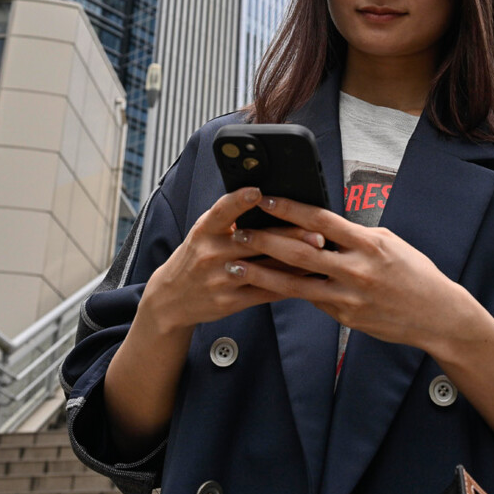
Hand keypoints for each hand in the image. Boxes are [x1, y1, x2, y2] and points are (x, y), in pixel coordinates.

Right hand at [137, 187, 326, 334]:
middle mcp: (211, 253)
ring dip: (297, 263)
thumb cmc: (196, 257)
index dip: (239, 200)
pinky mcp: (230, 301)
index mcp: (205, 230)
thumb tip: (268, 200)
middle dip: (290, 238)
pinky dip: (289, 285)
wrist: (171, 298)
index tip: (257, 192)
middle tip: (318, 234)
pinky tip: (307, 279)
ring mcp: (220, 279)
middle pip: (256, 242)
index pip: (222, 211)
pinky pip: (266, 292)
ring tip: (322, 256)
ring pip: (266, 269)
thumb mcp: (203, 232)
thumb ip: (229, 218)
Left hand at [229, 196, 481, 353]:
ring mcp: (349, 296)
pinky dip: (287, 291)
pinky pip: (311, 300)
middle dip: (266, 241)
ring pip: (296, 283)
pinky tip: (265, 285)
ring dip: (262, 273)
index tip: (266, 199)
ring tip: (236, 264)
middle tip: (240, 232)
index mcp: (369, 243)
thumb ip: (355, 236)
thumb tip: (322, 226)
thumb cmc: (414, 273)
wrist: (436, 315)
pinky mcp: (345, 317)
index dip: (290, 208)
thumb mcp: (389, 243)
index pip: (321, 219)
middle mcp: (357, 270)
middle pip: (301, 252)